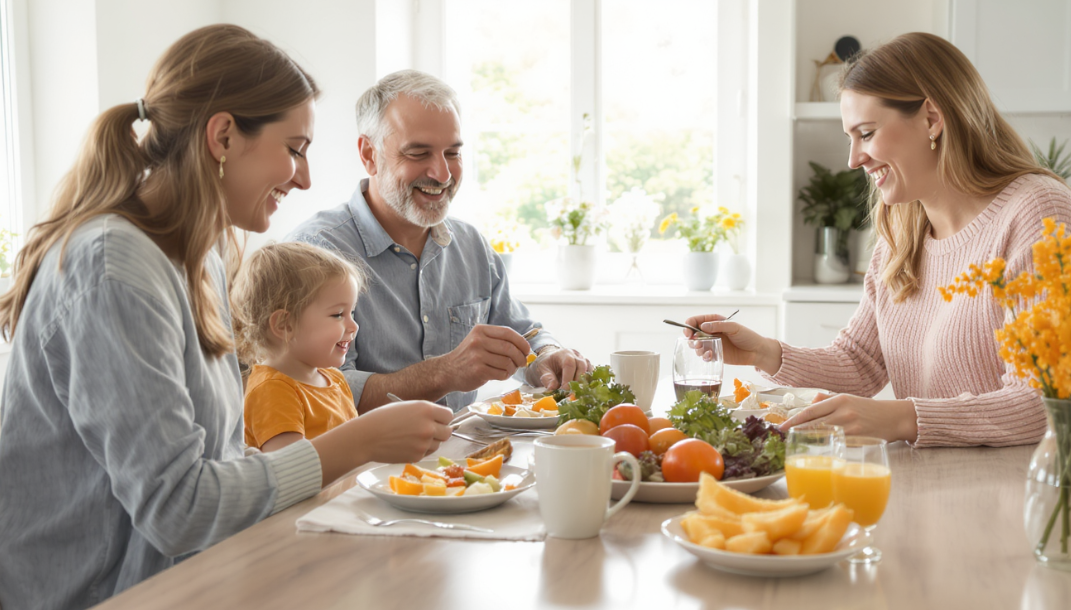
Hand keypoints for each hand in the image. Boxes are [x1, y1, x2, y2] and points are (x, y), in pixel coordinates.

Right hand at [355, 400, 454, 462]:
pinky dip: (420, 450)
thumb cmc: (382, 419)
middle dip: (440, 431)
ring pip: (438, 444)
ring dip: (430, 442)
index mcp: (426, 409)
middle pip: (448, 432)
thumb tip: (439, 419)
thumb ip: (425, 412)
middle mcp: (428, 426)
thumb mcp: (406, 407)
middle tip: (429, 431)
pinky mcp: (418, 456)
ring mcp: (424, 442)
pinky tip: (406, 445)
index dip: (443, 418)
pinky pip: (427, 453)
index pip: (449, 415)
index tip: (438, 420)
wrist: (366, 437)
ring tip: (412, 438)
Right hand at [441, 324, 529, 392]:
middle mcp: (478, 341)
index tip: (527, 350)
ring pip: (507, 362)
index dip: (521, 342)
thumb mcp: (479, 341)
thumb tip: (524, 347)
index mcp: (481, 330)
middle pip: (510, 348)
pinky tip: (501, 375)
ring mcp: (477, 356)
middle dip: (520, 357)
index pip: (508, 333)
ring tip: (509, 370)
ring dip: (512, 368)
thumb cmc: (468, 357)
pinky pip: (501, 373)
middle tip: (522, 363)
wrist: (447, 371)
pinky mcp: (478, 370)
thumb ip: (498, 340)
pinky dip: (505, 375)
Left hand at [525, 347, 591, 389]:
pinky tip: (583, 389)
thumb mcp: (542, 369)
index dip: (568, 377)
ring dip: (584, 381)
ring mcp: (583, 360)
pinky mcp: (587, 366)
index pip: (569, 364)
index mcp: (564, 353)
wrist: (552, 359)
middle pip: (582, 366)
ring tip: (577, 391)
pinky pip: (591, 373)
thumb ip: (547, 378)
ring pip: (589, 369)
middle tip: (571, 392)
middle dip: (577, 381)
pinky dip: (588, 381)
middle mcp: (576, 355)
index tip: (565, 389)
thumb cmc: (547, 364)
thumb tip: (552, 388)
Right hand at [684, 313, 781, 373]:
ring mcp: (712, 344)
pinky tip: (710, 356)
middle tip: (697, 343)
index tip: (688, 333)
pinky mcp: (714, 354)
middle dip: (691, 339)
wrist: (756, 352)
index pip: (696, 321)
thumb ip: (718, 325)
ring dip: (697, 348)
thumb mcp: (734, 327)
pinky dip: (704, 356)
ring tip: (704, 350)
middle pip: (692, 334)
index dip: (689, 325)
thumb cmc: (747, 336)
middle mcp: (710, 332)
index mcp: (714, 322)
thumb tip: (702, 326)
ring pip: (696, 346)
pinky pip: (703, 356)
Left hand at [778, 393, 917, 442]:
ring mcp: (850, 428)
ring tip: (794, 443)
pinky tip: (814, 450)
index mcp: (840, 400)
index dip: (794, 420)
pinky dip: (823, 447)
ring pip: (822, 435)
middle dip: (796, 431)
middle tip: (782, 438)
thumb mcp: (849, 399)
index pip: (811, 411)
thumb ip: (828, 400)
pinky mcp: (857, 440)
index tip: (782, 426)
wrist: (895, 418)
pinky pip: (835, 444)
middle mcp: (844, 413)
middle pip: (813, 424)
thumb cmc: (869, 410)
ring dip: (806, 440)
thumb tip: (810, 403)